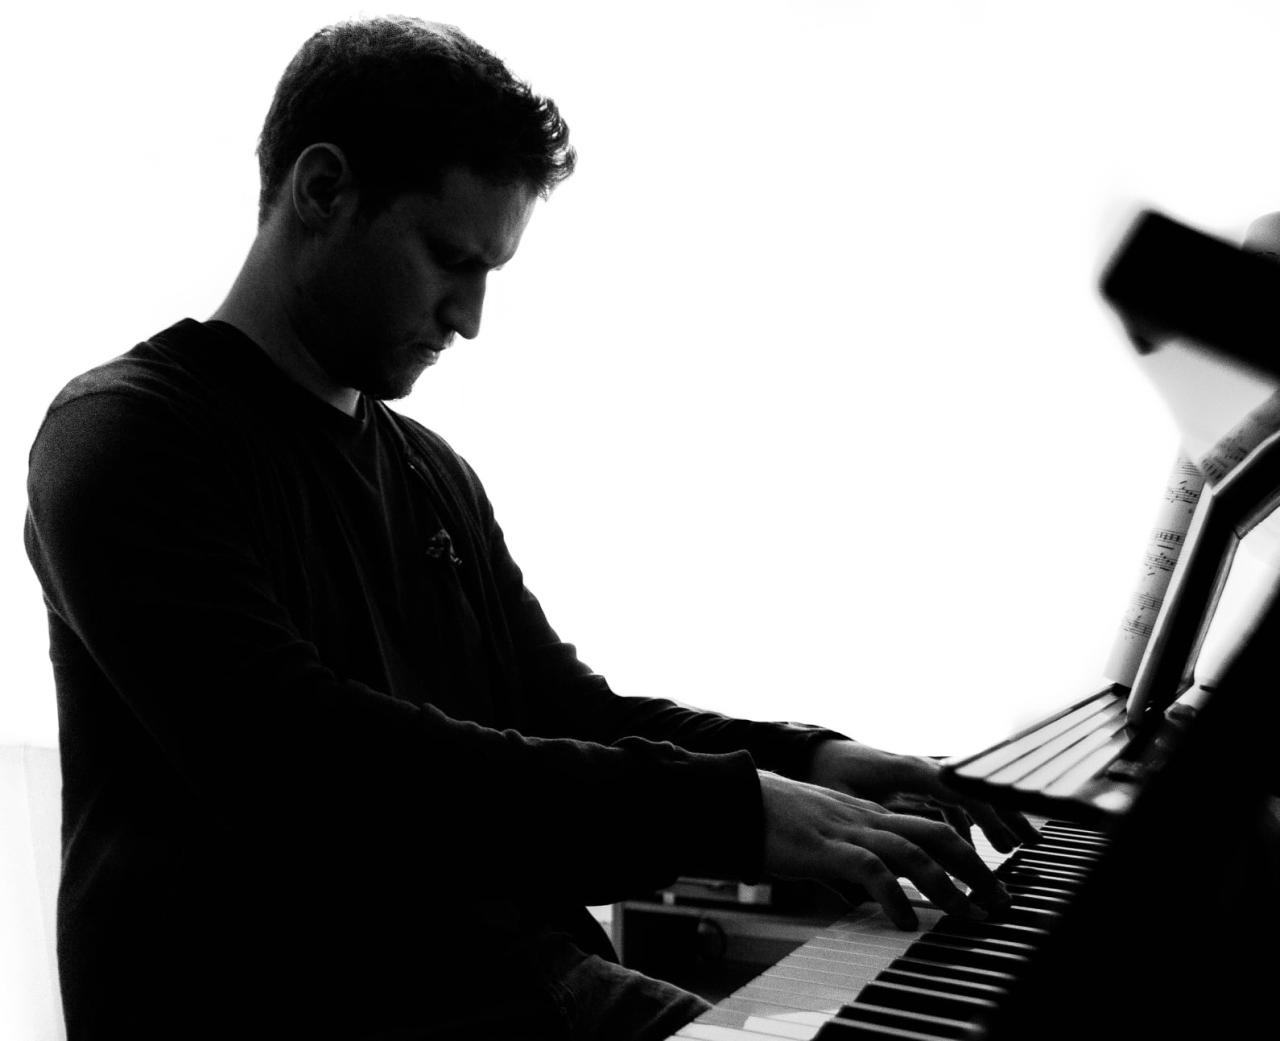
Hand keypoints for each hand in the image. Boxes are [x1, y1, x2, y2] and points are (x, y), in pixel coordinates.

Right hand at [759, 771, 1010, 929]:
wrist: (735, 800)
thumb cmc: (773, 822)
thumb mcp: (820, 842)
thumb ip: (845, 866)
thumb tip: (859, 897)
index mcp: (867, 815)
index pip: (929, 826)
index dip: (966, 851)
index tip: (989, 882)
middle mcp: (865, 818)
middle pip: (936, 833)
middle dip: (974, 867)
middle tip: (999, 901)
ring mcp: (847, 830)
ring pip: (913, 850)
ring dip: (948, 885)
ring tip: (969, 915)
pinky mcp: (824, 847)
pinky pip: (869, 869)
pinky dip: (893, 896)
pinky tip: (905, 922)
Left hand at [806, 739, 1038, 852]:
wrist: (815, 753)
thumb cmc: (827, 774)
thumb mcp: (842, 801)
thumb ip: (866, 827)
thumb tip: (887, 868)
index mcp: (911, 770)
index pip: (963, 790)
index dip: (988, 815)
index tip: (1007, 844)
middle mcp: (924, 769)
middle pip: (977, 790)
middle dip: (1006, 816)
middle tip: (1030, 848)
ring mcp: (924, 777)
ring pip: (969, 798)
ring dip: (993, 821)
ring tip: (1013, 851)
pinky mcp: (919, 787)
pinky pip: (955, 804)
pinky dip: (970, 824)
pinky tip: (973, 850)